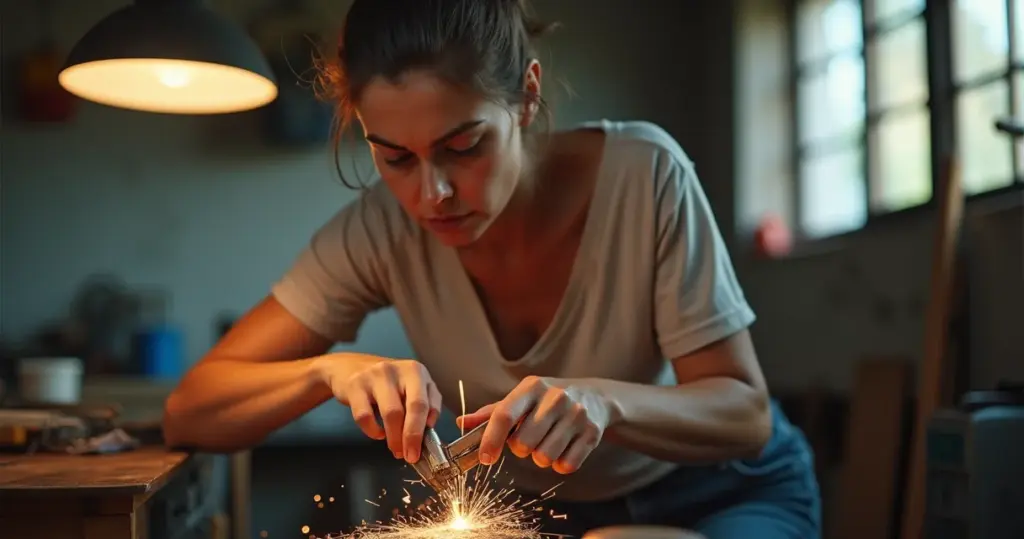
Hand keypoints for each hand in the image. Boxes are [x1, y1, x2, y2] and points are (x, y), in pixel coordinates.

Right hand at [317, 355, 441, 463]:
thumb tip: (430, 428)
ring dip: (394, 438)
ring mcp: (375, 376)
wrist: (350, 367)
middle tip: (409, 456)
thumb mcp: (411, 386)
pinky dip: (372, 430)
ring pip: (391, 413)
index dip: (424, 431)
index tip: (422, 451)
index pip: (426, 404)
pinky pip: (364, 416)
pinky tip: (378, 433)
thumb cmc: (387, 382)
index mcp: (416, 371)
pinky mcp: (355, 385)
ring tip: (395, 449)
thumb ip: (426, 403)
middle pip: (412, 407)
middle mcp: (398, 370)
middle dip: (412, 437)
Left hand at [457, 376, 611, 473]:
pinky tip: (564, 448)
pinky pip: (566, 465)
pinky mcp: (593, 433)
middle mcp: (555, 397)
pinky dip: (560, 464)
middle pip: (522, 444)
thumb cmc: (548, 400)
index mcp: (532, 386)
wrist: (595, 397)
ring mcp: (576, 415)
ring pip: (544, 457)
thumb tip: (462, 422)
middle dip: (521, 449)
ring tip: (547, 442)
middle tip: (529, 440)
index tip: (484, 458)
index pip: (504, 415)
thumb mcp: (522, 398)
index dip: (490, 440)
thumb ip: (492, 413)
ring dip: (541, 458)